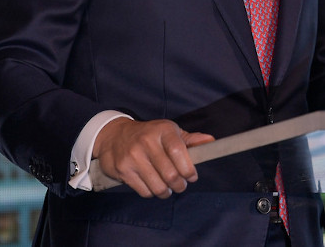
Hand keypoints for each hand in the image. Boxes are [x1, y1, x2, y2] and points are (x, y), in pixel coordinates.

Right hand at [93, 117, 213, 197]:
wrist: (114, 136)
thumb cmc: (149, 135)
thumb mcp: (169, 132)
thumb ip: (190, 139)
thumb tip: (210, 142)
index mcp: (163, 130)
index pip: (179, 152)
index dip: (189, 169)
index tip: (192, 176)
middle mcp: (147, 141)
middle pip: (170, 174)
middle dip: (180, 185)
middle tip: (181, 185)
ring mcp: (133, 156)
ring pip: (158, 186)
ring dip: (166, 192)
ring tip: (168, 188)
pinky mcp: (123, 170)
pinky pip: (144, 191)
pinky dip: (152, 193)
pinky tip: (153, 186)